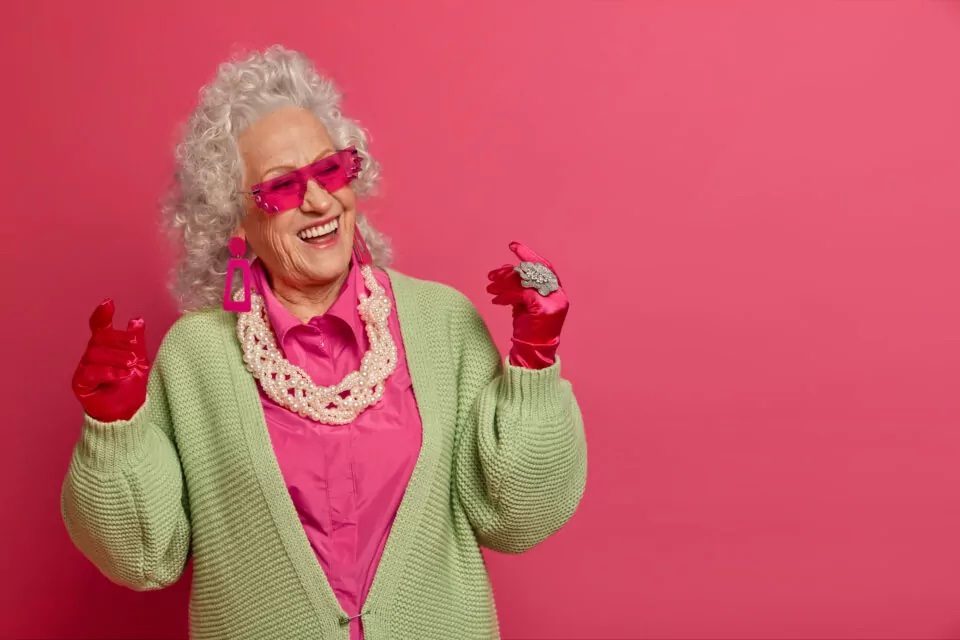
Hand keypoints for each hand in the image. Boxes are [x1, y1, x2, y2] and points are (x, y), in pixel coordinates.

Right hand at [71, 298, 149, 421]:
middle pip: (99, 339)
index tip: (109, 303)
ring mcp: (84, 369)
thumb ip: (136, 341)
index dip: (102, 315)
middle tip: (134, 347)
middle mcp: (91, 356)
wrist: (128, 411)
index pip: (99, 327)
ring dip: (116, 358)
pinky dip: (108, 371)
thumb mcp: (139, 360)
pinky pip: (90, 372)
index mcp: (105, 347)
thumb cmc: (131, 386)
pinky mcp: (80, 383)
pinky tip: (121, 374)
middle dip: (118, 340)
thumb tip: (137, 320)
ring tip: (130, 365)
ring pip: (95, 354)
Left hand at [486, 241, 568, 368]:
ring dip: (504, 283)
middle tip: (491, 274)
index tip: (513, 246)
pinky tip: (496, 300)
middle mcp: (558, 295)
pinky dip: (506, 295)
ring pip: (525, 282)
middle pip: (532, 272)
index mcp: (556, 291)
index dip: (528, 255)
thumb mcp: (524, 304)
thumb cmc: (528, 330)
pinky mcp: (544, 310)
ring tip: (489, 287)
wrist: (533, 354)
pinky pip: (522, 294)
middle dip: (509, 271)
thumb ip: (521, 287)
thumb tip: (507, 269)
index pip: (544, 266)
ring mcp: (554, 302)